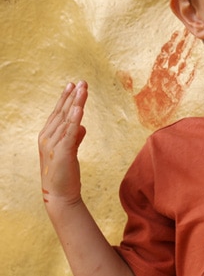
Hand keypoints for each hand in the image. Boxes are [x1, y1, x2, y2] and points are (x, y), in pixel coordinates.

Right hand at [38, 81, 87, 207]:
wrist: (60, 194)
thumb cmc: (64, 173)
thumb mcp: (69, 151)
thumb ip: (74, 137)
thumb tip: (82, 126)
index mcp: (48, 136)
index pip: (57, 113)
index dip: (65, 98)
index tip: (73, 85)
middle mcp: (47, 137)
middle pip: (61, 112)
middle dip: (71, 96)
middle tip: (81, 81)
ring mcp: (53, 144)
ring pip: (66, 119)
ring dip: (75, 103)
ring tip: (82, 89)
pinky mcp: (62, 152)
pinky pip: (70, 132)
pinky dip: (74, 119)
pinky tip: (79, 108)